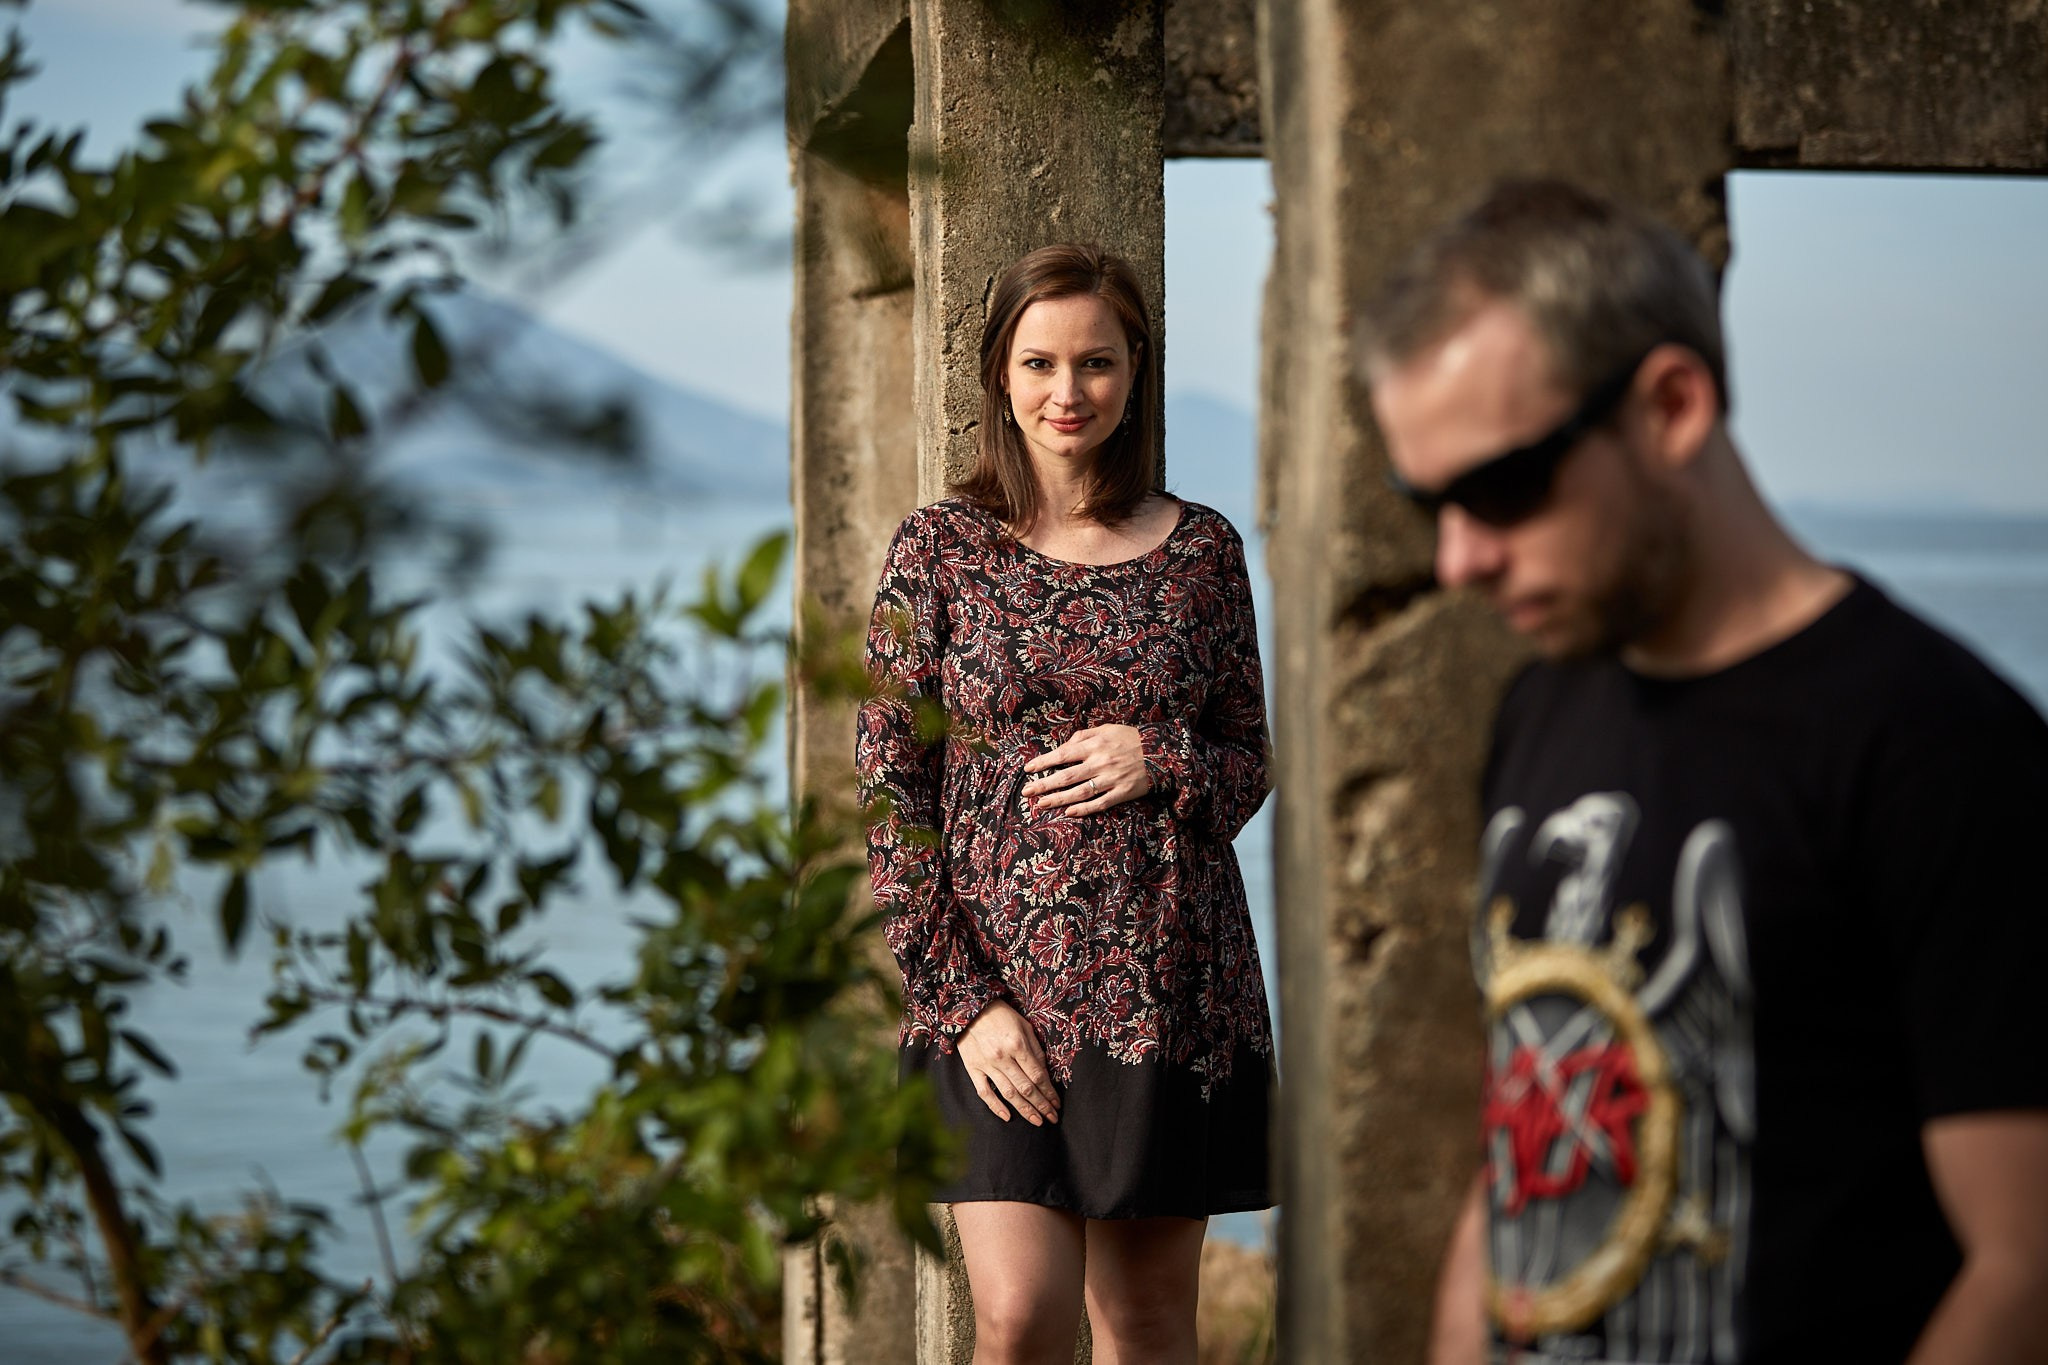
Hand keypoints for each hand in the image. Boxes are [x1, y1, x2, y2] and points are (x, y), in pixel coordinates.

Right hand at [956, 1000, 1060, 1125]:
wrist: (970, 1008)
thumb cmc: (1002, 1016)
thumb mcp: (1025, 1026)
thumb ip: (1035, 1050)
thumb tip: (1045, 1074)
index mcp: (1017, 1045)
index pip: (1038, 1075)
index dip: (1049, 1092)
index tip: (1056, 1103)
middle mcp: (1002, 1057)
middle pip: (1026, 1088)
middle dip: (1041, 1105)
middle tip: (1052, 1118)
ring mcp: (987, 1064)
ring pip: (1008, 1093)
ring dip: (1024, 1110)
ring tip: (1037, 1121)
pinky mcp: (973, 1068)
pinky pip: (984, 1092)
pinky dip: (996, 1107)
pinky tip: (1008, 1117)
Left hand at [1021, 723, 1151, 815]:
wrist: (1162, 752)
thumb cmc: (1131, 738)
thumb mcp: (1107, 729)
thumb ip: (1083, 736)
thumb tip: (1064, 746)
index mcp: (1095, 745)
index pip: (1062, 755)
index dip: (1043, 763)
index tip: (1028, 769)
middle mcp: (1100, 763)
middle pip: (1066, 777)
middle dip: (1043, 785)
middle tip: (1027, 792)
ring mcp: (1111, 780)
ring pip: (1079, 793)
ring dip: (1058, 800)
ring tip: (1041, 804)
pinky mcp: (1122, 793)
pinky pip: (1100, 803)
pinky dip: (1084, 809)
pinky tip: (1069, 813)